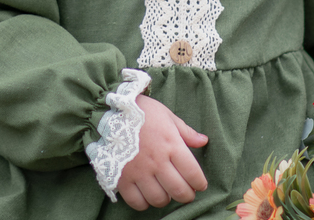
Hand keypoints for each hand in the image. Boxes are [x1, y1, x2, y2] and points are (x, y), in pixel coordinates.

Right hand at [116, 95, 207, 209]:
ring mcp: (138, 172)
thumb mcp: (166, 115)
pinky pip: (137, 202)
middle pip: (179, 191)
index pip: (193, 173)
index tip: (199, 184)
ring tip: (164, 191)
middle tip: (186, 192)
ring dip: (166, 198)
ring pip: (159, 199)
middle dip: (187, 195)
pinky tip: (146, 194)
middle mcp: (156, 161)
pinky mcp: (122, 179)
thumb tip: (204, 141)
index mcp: (171, 144)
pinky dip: (144, 203)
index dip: (200, 183)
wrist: (109, 111)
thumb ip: (186, 132)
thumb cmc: (141, 112)